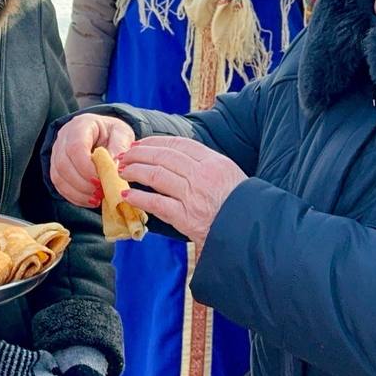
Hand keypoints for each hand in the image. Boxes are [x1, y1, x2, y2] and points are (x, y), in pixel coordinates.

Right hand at [49, 114, 135, 208]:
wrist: (104, 133)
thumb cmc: (113, 133)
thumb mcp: (122, 134)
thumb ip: (119, 148)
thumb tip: (114, 168)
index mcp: (80, 125)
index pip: (75, 147)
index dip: (85, 167)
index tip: (100, 181)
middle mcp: (63, 137)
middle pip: (62, 164)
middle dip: (81, 183)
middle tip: (100, 194)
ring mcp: (57, 152)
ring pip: (58, 176)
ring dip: (77, 192)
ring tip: (96, 199)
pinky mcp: (56, 167)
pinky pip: (59, 185)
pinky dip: (73, 196)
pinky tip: (88, 201)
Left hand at [118, 136, 246, 246]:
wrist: (254, 232)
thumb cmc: (244, 206)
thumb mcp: (231, 176)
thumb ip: (208, 166)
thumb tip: (181, 160)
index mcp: (215, 162)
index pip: (179, 145)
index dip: (156, 142)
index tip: (141, 144)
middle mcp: (202, 175)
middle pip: (164, 157)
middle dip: (140, 154)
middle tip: (124, 156)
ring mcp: (193, 196)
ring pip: (156, 176)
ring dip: (135, 171)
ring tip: (122, 170)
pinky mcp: (186, 217)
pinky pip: (156, 204)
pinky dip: (139, 198)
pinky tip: (127, 195)